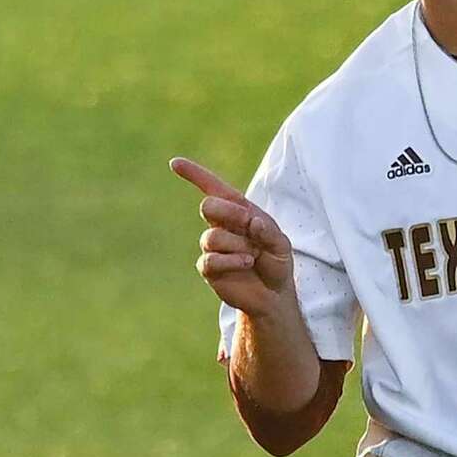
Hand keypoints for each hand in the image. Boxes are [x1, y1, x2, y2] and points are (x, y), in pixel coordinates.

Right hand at [170, 157, 294, 317]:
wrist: (273, 293)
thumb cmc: (276, 262)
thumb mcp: (281, 244)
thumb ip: (268, 231)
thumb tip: (252, 221)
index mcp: (238, 211)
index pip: (213, 188)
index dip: (194, 174)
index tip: (175, 163)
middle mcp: (221, 225)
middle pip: (208, 205)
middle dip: (230, 213)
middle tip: (250, 226)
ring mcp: (212, 247)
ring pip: (213, 237)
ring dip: (238, 245)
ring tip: (253, 255)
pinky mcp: (209, 268)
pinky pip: (211, 260)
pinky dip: (231, 261)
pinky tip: (246, 263)